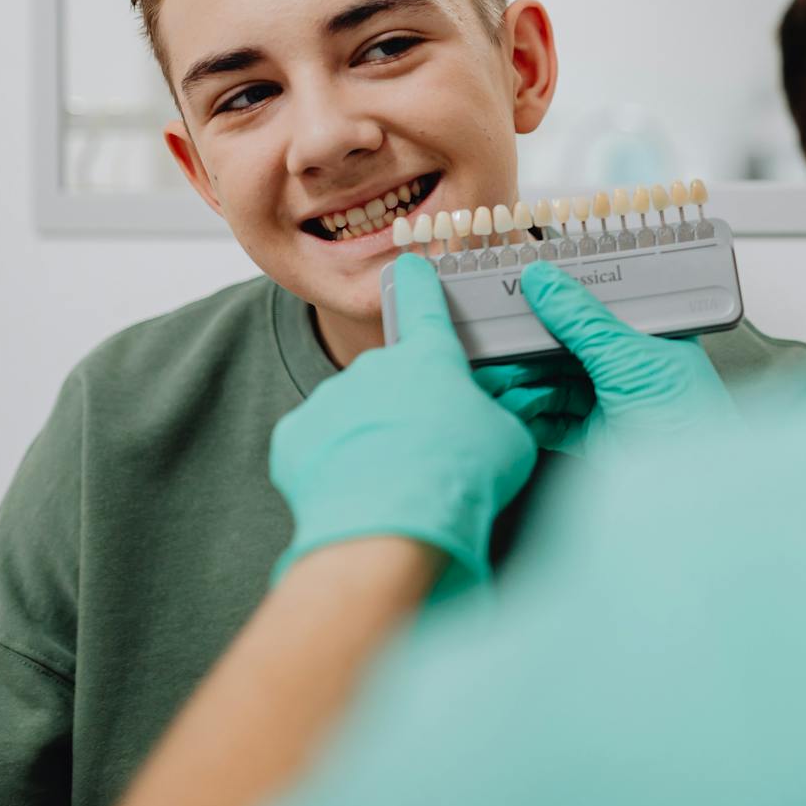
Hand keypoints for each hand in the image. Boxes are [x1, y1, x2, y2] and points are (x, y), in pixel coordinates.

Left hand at [271, 254, 536, 599]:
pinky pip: (317, 444)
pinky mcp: (295, 437)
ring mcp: (329, 398)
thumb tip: (493, 416)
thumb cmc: (457, 482)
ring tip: (393, 480)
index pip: (423, 301)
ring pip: (353, 412)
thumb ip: (498, 414)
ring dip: (370, 437)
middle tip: (428, 449)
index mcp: (430, 356)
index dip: (420, 283)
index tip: (410, 269)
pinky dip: (333, 464)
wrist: (388, 535)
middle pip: (392, 377)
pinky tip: (355, 491)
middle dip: (406, 405)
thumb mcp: (510, 440)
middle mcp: (374, 366)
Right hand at [475, 260, 737, 460]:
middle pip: (569, 349)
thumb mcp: (629, 355)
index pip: (598, 309)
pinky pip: (553, 421)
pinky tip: (513, 408)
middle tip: (497, 347)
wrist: (689, 488)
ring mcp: (613, 404)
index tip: (520, 294)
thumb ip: (582, 319)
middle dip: (531, 350)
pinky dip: (532, 415)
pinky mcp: (596, 438)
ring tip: (497, 381)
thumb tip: (545, 281)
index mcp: (652, 337)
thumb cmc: (686, 417)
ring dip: (526, 384)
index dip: (559, 303)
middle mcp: (631, 367)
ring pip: (556, 384)